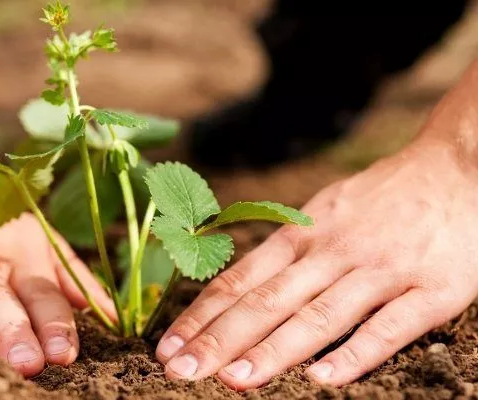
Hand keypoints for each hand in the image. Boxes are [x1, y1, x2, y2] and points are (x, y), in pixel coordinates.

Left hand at [155, 138, 477, 388]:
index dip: (201, 315)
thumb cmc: (381, 198)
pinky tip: (321, 379)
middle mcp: (334, 251)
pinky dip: (354, 354)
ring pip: (318, 316)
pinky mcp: (429, 290)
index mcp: (304, 233)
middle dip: (220, 339)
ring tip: (234, 380)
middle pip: (268, 301)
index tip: (169, 346)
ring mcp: (380, 270)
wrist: (456, 167)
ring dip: (273, 350)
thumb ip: (286, 249)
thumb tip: (239, 288)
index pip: (240, 279)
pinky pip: (388, 328)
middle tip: (180, 371)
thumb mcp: (324, 210)